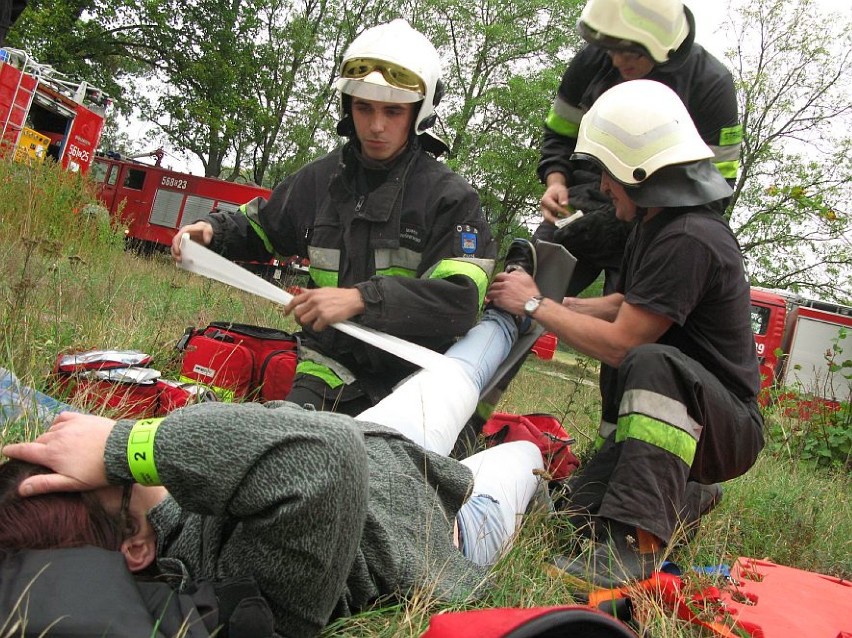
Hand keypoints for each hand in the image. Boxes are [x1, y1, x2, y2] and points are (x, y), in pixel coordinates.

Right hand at [1, 412, 115, 495]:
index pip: (25, 450)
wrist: (124, 450)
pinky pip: (63, 417)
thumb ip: (46, 484)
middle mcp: (57, 436)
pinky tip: (63, 429)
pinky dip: (59, 423)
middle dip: (37, 448)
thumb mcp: (72, 483)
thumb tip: (21, 488)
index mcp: (52, 454)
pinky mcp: (83, 417)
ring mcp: (70, 425)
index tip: (7, 450)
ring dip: (50, 437)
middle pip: (39, 441)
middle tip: (44, 458)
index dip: (14, 451)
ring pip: (51, 430)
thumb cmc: (99, 471)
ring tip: (57, 446)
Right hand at [171, 221, 213, 261]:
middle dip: (175, 253)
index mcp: (185, 231)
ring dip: (177, 256)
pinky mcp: (184, 246)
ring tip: (181, 262)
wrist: (204, 230)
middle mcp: (182, 236)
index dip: (175, 245)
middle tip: (179, 259)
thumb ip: (207, 232)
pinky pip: (180, 252)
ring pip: (175, 249)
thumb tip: (206, 240)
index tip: (178, 252)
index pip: (176, 238)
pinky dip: (181, 257)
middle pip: (174, 245)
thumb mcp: (207, 228)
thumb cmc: (203, 229)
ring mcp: (182, 241)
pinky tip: (184, 262)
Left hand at [284, 287, 365, 330]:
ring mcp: (319, 309)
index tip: (286, 313)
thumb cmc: (341, 296)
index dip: (288, 308)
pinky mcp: (325, 318)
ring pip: (305, 321)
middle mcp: (314, 300)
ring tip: (317, 322)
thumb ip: (311, 292)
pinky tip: (325, 324)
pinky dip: (319, 328)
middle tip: (304, 321)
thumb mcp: (324, 290)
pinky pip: (315, 327)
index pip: (294, 300)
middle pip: (298, 313)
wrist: (354, 299)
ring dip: (309, 324)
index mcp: (313, 293)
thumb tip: (301, 291)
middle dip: (299, 319)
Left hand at [486, 271, 540, 315]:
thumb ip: (517, 273)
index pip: (498, 276)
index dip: (497, 279)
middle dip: (493, 287)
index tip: (497, 282)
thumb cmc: (531, 292)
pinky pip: (493, 301)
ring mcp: (501, 293)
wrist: (532, 304)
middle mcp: (504, 284)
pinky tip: (495, 302)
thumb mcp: (527, 278)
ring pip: (491, 293)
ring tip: (491, 297)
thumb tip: (512, 272)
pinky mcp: (500, 302)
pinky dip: (493, 302)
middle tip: (493, 290)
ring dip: (491, 295)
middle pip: (493, 285)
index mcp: (510, 278)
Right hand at [540, 182, 570, 224]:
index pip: (554, 208)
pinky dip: (557, 222)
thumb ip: (563, 197)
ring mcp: (544, 212)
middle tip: (565, 224)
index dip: (562, 211)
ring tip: (566, 223)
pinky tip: (564, 222)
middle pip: (547, 217)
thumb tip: (564, 205)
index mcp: (545, 200)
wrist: (554, 190)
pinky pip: (551, 220)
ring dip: (557, 222)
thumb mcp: (561, 191)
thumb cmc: (558, 190)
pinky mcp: (547, 215)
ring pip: (549, 220)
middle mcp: (543, 207)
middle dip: (556, 221)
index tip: (570, 215)